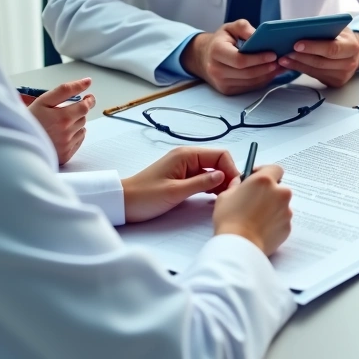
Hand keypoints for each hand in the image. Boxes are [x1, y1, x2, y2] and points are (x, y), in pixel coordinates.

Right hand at [25, 78, 95, 164]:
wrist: (17, 141)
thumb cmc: (30, 119)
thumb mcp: (44, 100)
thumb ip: (67, 89)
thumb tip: (87, 81)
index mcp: (62, 118)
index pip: (85, 107)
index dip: (89, 100)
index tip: (88, 97)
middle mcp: (66, 134)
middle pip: (83, 117)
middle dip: (77, 112)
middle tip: (64, 111)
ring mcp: (66, 146)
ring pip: (81, 129)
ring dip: (75, 124)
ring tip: (58, 124)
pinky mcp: (66, 156)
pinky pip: (78, 141)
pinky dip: (73, 135)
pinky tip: (59, 134)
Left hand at [122, 147, 236, 222]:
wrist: (123, 202)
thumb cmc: (145, 196)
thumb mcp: (175, 191)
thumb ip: (201, 183)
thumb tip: (223, 176)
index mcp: (186, 155)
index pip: (220, 155)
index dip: (231, 169)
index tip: (235, 186)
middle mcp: (188, 157)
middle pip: (218, 162)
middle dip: (228, 176)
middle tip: (232, 195)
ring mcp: (185, 167)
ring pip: (213, 172)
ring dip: (221, 183)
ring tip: (224, 198)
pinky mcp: (183, 178)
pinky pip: (204, 179)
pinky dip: (211, 187)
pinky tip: (214, 198)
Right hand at [182, 21, 281, 94]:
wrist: (204, 57)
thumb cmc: (220, 41)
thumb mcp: (229, 28)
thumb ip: (243, 27)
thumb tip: (258, 35)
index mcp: (216, 51)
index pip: (240, 60)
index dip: (258, 59)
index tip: (272, 54)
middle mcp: (216, 69)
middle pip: (247, 73)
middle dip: (266, 68)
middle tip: (279, 61)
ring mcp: (221, 82)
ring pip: (250, 82)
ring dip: (267, 76)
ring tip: (278, 67)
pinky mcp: (227, 90)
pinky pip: (248, 87)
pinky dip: (261, 81)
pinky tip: (270, 73)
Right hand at [213, 165, 292, 255]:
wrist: (240, 246)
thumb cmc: (230, 220)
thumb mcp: (226, 195)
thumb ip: (237, 185)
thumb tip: (242, 184)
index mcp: (265, 181)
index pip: (274, 168)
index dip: (265, 172)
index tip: (256, 177)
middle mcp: (280, 193)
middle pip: (278, 187)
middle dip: (268, 192)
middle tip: (253, 201)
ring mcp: (286, 211)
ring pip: (280, 205)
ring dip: (271, 208)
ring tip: (254, 218)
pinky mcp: (287, 226)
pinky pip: (281, 220)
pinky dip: (273, 222)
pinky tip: (259, 228)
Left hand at [277, 27, 358, 87]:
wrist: (353, 52)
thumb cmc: (341, 37)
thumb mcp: (337, 28)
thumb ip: (323, 28)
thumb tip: (298, 29)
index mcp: (352, 47)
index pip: (332, 48)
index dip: (313, 47)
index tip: (297, 44)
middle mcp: (350, 63)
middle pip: (321, 62)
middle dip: (301, 57)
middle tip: (285, 52)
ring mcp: (342, 75)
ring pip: (315, 70)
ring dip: (297, 65)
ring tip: (283, 59)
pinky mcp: (335, 82)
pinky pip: (314, 75)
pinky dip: (301, 69)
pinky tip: (290, 64)